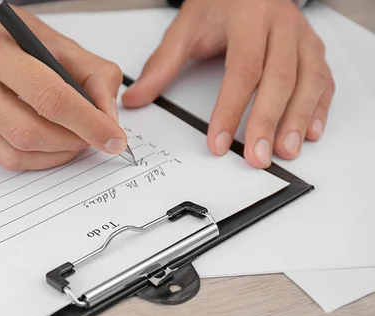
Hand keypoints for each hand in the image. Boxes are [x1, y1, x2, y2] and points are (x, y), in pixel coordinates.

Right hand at [0, 2, 125, 169]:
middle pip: (29, 131)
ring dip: (56, 154)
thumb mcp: (54, 40)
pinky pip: (5, 157)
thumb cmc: (5, 34)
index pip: (49, 96)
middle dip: (73, 142)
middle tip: (95, 139)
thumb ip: (91, 74)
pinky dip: (38, 160)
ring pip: (16, 151)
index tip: (113, 137)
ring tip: (76, 142)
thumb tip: (108, 118)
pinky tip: (53, 147)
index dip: (88, 122)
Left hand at [122, 0, 334, 167]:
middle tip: (257, 156)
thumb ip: (162, 65)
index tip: (217, 141)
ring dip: (298, 120)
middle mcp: (281, 25)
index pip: (243, 69)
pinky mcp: (314, 48)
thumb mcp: (186, 27)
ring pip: (308, 80)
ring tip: (286, 150)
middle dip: (268, 122)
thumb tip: (135, 99)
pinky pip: (323, 79)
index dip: (231, 109)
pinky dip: (319, 107)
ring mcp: (302, 36)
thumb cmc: (219, 1)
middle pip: (279, 79)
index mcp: (249, 17)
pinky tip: (310, 131)